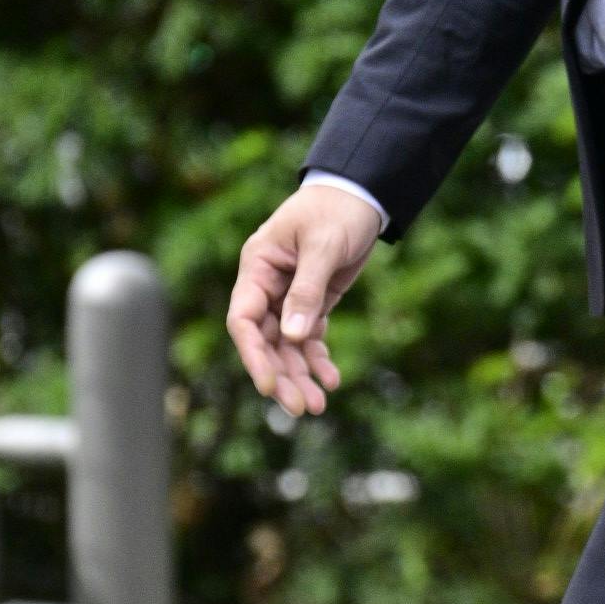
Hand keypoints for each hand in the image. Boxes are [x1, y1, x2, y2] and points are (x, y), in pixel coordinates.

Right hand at [227, 181, 383, 417]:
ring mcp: (289, 296)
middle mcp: (267, 285)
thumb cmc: (337, 210)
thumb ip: (307, 290)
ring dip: (299, 374)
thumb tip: (292, 336)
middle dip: (280, 375)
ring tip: (318, 405)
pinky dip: (318, 359)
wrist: (361, 195)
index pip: (243, 318)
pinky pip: (309, 338)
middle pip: (265, 340)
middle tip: (301, 408)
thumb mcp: (324, 246)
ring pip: (287, 345)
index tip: (268, 386)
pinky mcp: (312, 302)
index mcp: (258, 266)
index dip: (253, 355)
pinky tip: (331, 379)